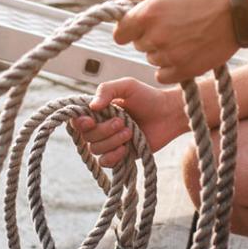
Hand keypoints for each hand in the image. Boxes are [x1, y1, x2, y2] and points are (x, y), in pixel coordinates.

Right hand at [71, 77, 186, 167]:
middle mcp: (101, 127)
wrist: (169, 114)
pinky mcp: (121, 155)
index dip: (80, 123)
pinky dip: (113, 156)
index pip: (78, 120)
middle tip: (122, 121)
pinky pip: (106, 162)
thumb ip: (106, 90)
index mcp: (99, 111)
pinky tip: (125, 149)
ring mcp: (110, 142)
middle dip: (103, 130)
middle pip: (87, 137)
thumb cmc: (148, 97)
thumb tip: (91, 107)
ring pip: (96, 149)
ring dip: (112, 141)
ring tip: (130, 131)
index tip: (90, 120)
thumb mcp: (127, 86)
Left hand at [112, 0, 239, 84]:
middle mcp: (155, 36)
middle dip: (148, 36)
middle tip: (170, 24)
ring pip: (152, 59)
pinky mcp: (184, 70)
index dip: (129, 28)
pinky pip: (163, 74)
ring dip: (161, 50)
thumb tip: (123, 0)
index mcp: (147, 13)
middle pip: (138, 45)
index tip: (140, 24)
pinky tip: (184, 51)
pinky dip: (170, 66)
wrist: (239, 11)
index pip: (120, 33)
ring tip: (183, 35)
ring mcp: (169, 55)